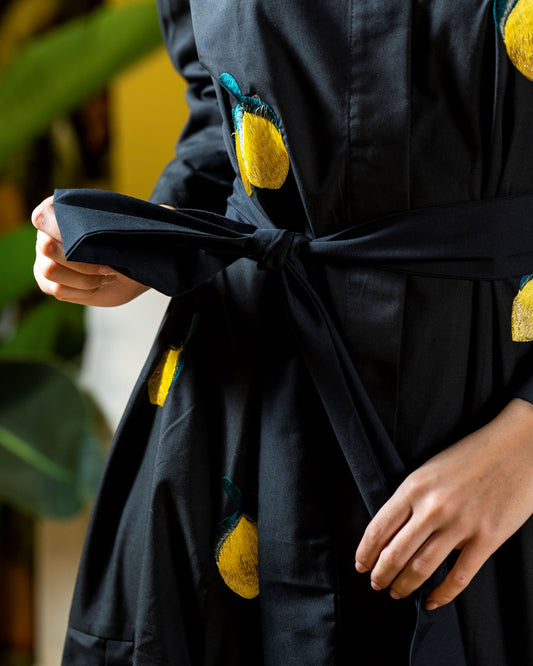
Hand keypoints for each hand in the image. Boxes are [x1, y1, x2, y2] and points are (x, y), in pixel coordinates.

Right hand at [32, 195, 148, 306]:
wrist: (132, 268)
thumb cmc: (132, 242)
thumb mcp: (142, 226)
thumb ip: (153, 214)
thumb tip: (169, 209)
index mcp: (61, 210)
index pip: (43, 216)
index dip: (64, 231)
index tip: (95, 241)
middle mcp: (46, 234)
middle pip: (46, 248)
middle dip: (81, 260)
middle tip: (109, 265)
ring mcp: (44, 260)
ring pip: (51, 271)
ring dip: (84, 277)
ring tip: (108, 274)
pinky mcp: (49, 283)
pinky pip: (57, 290)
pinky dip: (81, 290)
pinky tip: (99, 285)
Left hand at [355, 398, 532, 609]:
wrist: (517, 446)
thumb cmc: (471, 455)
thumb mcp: (430, 469)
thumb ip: (412, 498)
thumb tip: (393, 532)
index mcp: (414, 487)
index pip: (379, 528)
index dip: (365, 552)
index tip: (360, 564)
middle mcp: (432, 507)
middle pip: (395, 553)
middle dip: (381, 574)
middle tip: (376, 584)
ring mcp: (460, 524)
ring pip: (422, 568)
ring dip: (404, 586)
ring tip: (397, 593)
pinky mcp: (487, 538)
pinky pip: (458, 577)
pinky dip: (442, 595)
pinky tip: (431, 602)